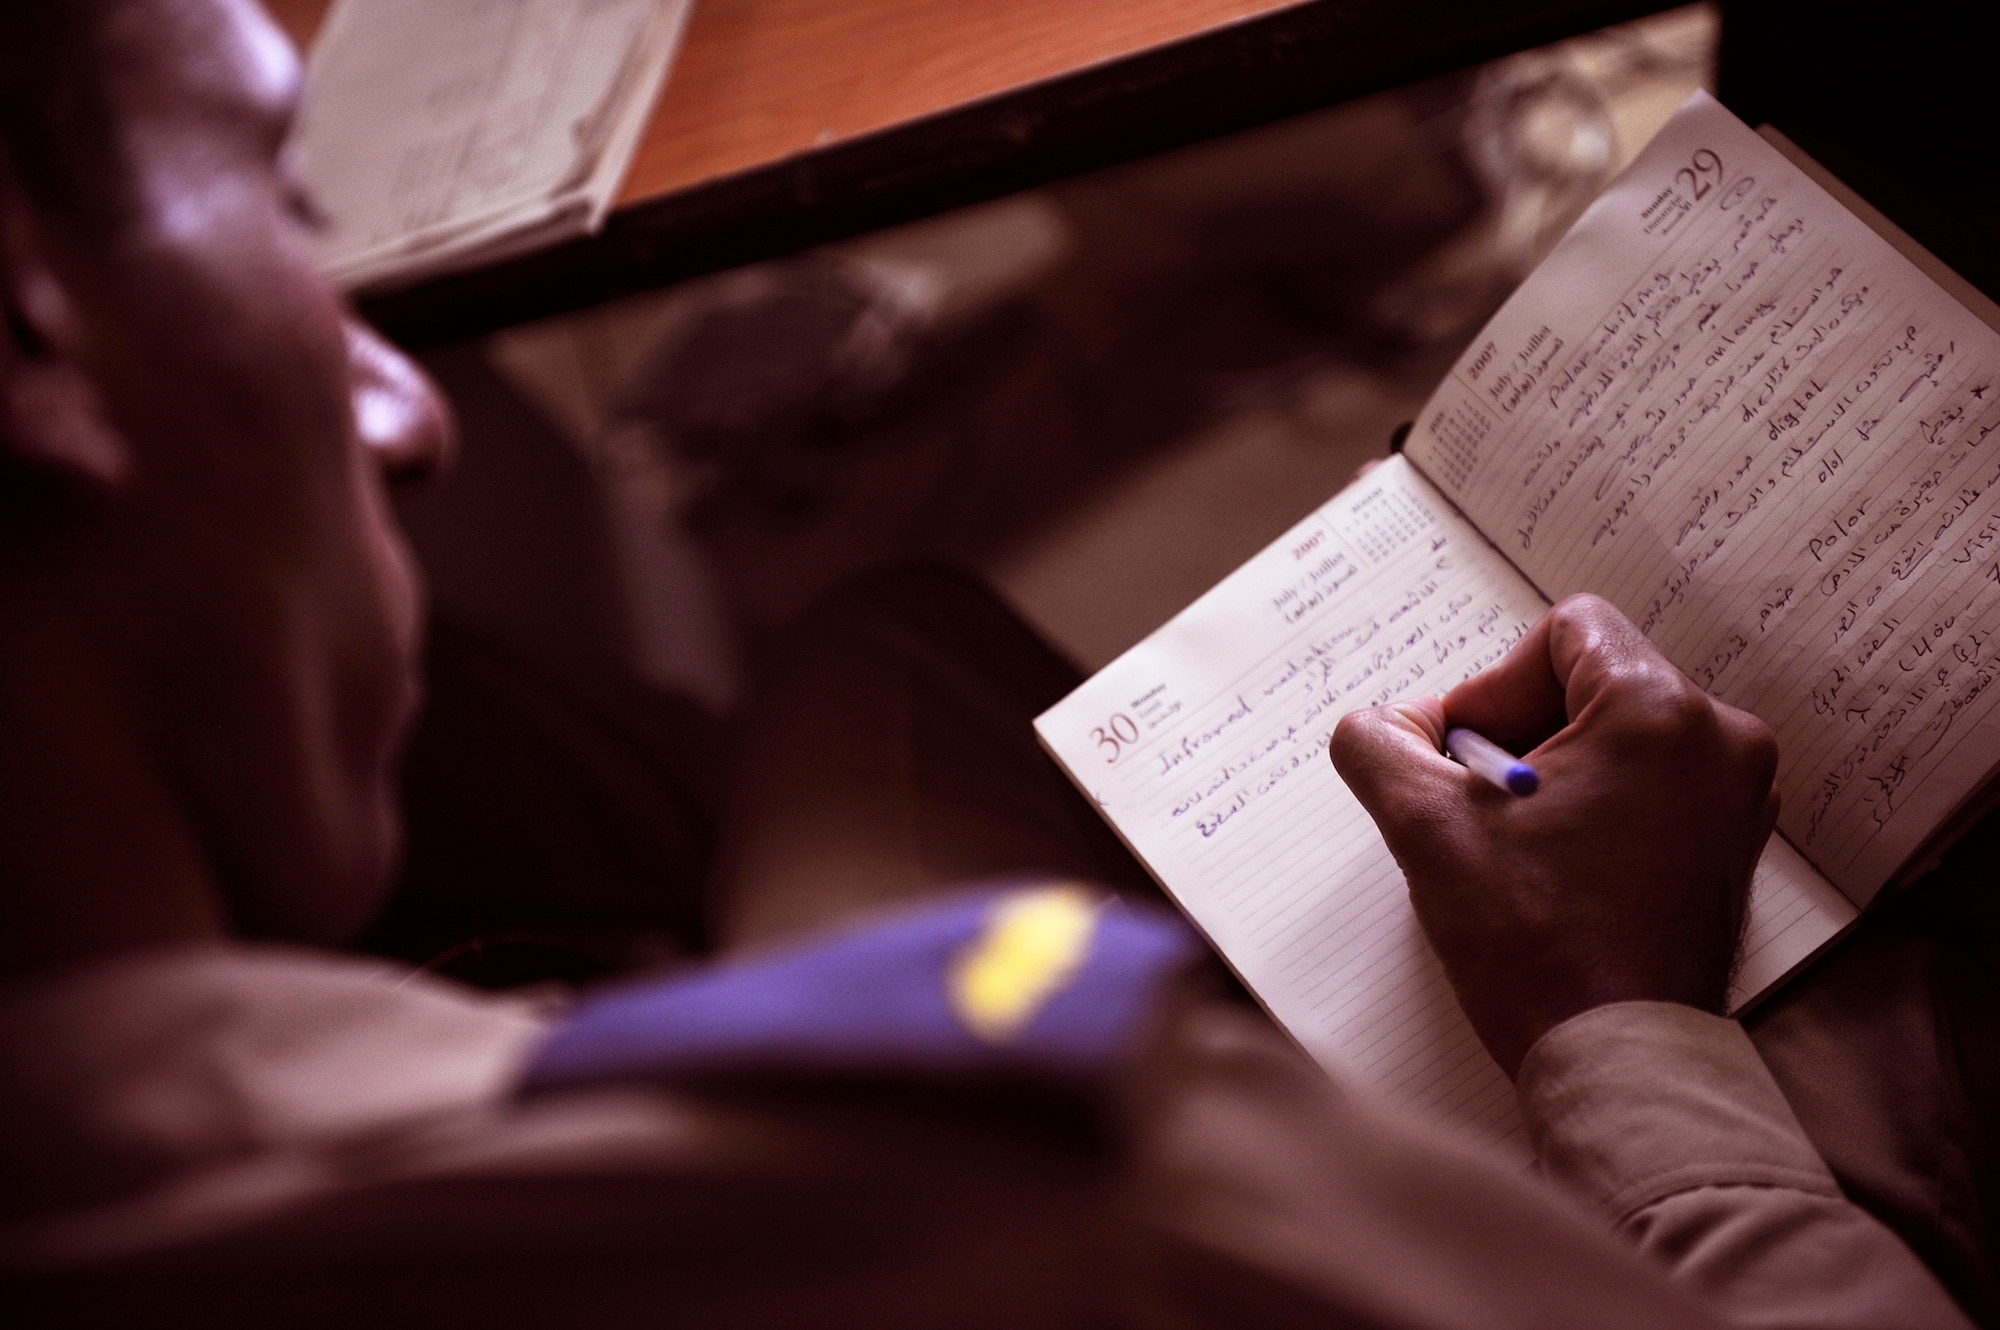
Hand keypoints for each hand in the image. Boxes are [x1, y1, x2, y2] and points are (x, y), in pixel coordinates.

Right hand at [1329, 595, 1778, 1076]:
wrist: (1619, 1058)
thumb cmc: (1536, 945)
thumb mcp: (1424, 827)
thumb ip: (1379, 744)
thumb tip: (1385, 726)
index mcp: (1659, 712)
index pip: (1566, 631)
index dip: (1496, 687)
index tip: (1469, 761)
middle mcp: (1720, 740)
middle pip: (1593, 681)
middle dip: (1520, 732)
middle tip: (1482, 806)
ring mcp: (1738, 796)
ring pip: (1619, 735)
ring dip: (1555, 772)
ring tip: (1519, 845)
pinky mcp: (1733, 843)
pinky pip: (1651, 783)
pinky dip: (1597, 807)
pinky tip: (1559, 869)